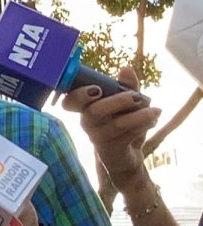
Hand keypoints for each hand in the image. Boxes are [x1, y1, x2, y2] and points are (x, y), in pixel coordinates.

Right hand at [61, 67, 160, 191]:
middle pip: (93, 111)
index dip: (78, 95)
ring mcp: (97, 137)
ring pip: (116, 124)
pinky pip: (128, 136)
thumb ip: (126, 86)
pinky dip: (144, 125)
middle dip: (116, 102)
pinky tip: (154, 120)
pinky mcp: (111, 150)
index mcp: (85, 107)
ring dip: (139, 115)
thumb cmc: (121, 124)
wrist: (126, 157)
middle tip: (135, 96)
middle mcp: (87, 122)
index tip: (96, 89)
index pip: (70, 102)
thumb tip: (126, 69)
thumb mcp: (126, 103)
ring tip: (156, 110)